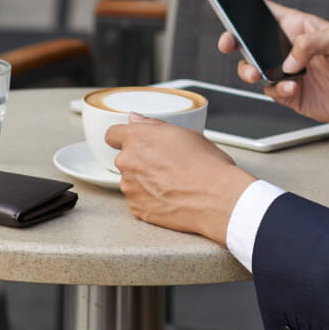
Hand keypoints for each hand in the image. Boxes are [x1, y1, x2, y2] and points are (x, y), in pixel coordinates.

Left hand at [105, 115, 255, 245]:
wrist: (216, 199)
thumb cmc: (206, 166)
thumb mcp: (186, 133)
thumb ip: (154, 125)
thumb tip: (138, 120)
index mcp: (137, 138)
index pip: (113, 134)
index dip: (122, 137)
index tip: (130, 141)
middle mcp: (127, 162)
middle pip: (124, 158)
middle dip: (140, 160)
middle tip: (166, 163)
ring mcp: (130, 187)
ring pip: (131, 180)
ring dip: (144, 180)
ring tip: (171, 182)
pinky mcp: (136, 208)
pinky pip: (138, 200)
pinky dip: (149, 199)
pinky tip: (170, 196)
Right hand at [220, 1, 328, 141]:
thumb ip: (312, 43)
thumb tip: (288, 58)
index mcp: (300, 28)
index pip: (267, 13)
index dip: (247, 10)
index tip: (232, 10)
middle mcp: (290, 50)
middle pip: (252, 42)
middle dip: (235, 41)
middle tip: (230, 43)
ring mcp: (289, 73)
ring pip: (255, 69)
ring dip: (250, 70)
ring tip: (257, 73)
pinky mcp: (292, 95)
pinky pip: (273, 92)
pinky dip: (276, 90)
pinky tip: (291, 87)